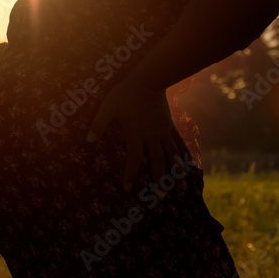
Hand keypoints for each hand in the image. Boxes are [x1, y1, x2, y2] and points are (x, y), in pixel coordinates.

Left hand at [85, 77, 192, 191]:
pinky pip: (179, 144)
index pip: (133, 159)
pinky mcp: (170, 127)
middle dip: (157, 181)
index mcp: (136, 134)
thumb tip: (88, 140)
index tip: (128, 188)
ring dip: (176, 174)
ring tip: (181, 190)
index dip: (130, 174)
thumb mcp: (108, 107)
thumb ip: (99, 123)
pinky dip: (185, 156)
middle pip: (156, 162)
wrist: (149, 81)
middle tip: (159, 197)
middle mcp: (152, 137)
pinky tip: (190, 167)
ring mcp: (164, 132)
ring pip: (172, 157)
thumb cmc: (125, 93)